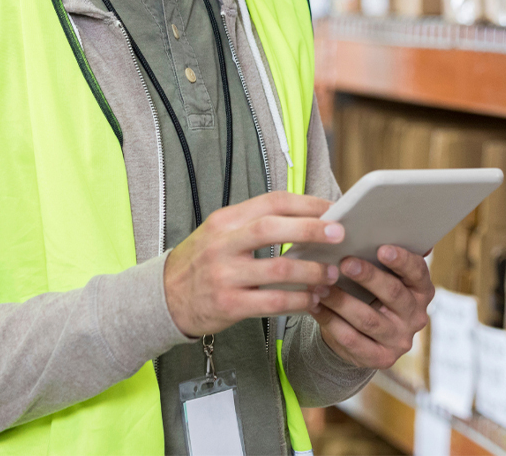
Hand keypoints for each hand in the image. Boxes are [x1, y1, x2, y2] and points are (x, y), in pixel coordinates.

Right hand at [163, 191, 343, 337]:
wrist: (165, 297)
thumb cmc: (203, 262)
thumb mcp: (220, 233)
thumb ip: (255, 225)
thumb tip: (306, 220)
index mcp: (226, 220)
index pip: (271, 202)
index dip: (305, 203)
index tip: (332, 208)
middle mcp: (224, 243)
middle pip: (273, 228)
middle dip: (311, 229)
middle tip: (340, 234)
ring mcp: (225, 274)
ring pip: (278, 269)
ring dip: (311, 272)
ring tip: (330, 274)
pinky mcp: (229, 304)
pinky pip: (273, 302)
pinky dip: (298, 301)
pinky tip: (312, 300)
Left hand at [312, 245, 433, 367]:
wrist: (361, 332)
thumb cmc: (368, 288)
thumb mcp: (378, 270)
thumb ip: (376, 250)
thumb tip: (358, 217)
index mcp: (420, 289)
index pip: (417, 272)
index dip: (401, 260)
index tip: (381, 248)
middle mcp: (415, 315)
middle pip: (393, 294)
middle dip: (368, 277)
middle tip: (345, 262)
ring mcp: (399, 340)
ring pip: (368, 318)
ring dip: (342, 300)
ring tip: (319, 284)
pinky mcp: (379, 358)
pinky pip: (352, 340)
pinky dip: (330, 321)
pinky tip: (314, 305)